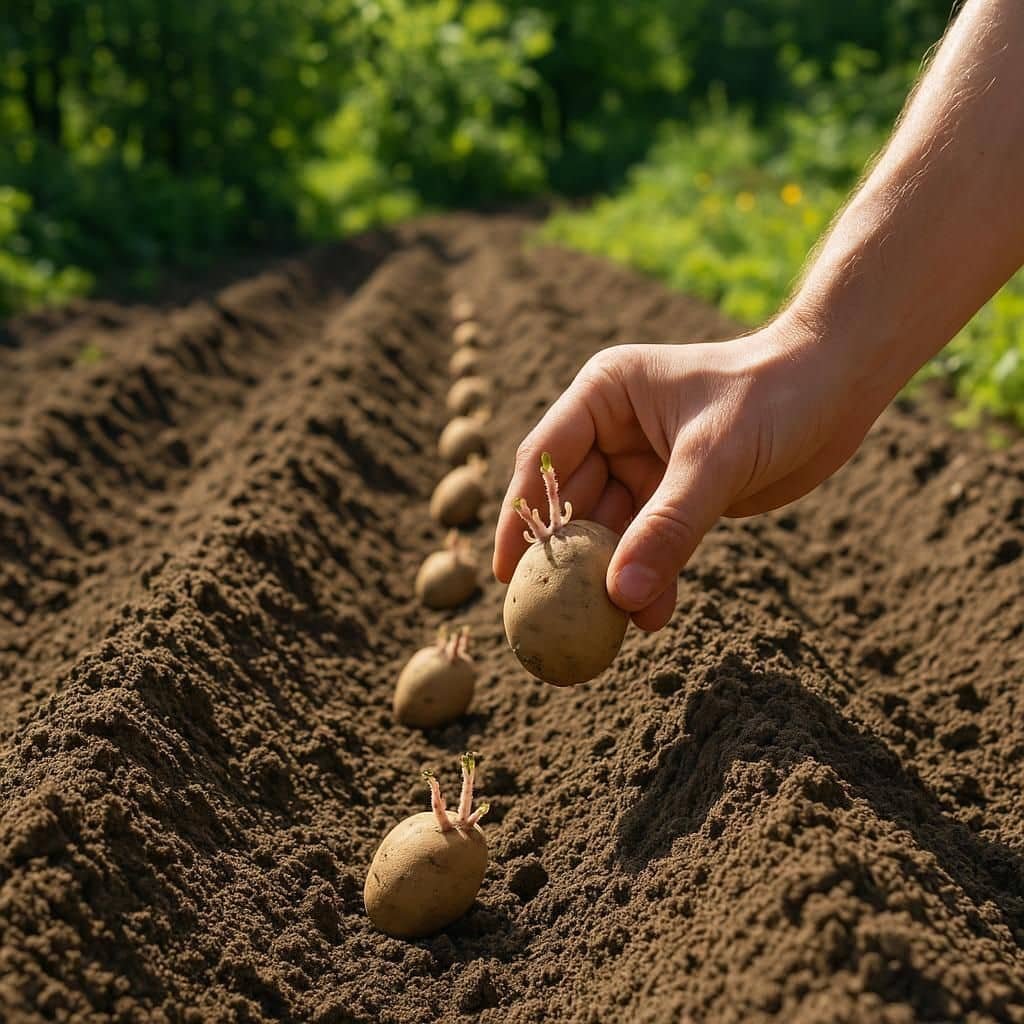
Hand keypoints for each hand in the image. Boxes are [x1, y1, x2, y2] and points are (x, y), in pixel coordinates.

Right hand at [492, 318, 886, 630]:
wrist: (839, 386)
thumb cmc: (775, 394)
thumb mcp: (715, 458)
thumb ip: (668, 526)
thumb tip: (622, 596)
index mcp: (603, 396)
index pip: (543, 460)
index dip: (520, 518)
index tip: (506, 573)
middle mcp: (613, 430)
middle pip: (573, 504)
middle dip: (570, 560)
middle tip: (555, 617)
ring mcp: (644, 464)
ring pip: (612, 532)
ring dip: (613, 577)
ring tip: (614, 626)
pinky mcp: (676, 494)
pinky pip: (650, 544)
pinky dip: (650, 578)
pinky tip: (654, 615)